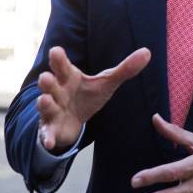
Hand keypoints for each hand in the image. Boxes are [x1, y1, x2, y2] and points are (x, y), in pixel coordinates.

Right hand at [36, 46, 150, 150]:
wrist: (72, 120)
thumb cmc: (87, 95)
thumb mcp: (106, 82)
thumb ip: (125, 69)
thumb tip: (147, 52)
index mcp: (69, 77)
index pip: (63, 66)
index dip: (59, 59)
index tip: (56, 51)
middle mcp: (57, 91)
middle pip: (50, 84)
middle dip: (47, 81)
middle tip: (46, 77)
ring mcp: (52, 110)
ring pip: (46, 106)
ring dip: (44, 104)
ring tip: (45, 100)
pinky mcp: (51, 129)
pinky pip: (47, 133)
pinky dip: (48, 137)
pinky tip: (50, 141)